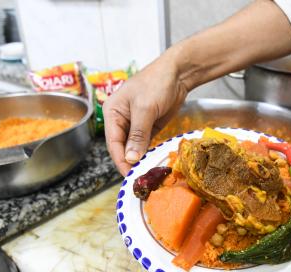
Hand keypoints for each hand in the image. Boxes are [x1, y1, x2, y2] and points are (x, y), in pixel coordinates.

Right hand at [103, 55, 188, 174]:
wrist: (178, 73)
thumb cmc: (157, 83)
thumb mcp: (145, 109)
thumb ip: (138, 135)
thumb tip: (130, 158)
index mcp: (112, 112)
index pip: (113, 142)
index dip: (120, 160)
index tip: (129, 175)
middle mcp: (121, 119)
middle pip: (122, 147)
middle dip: (129, 162)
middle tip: (139, 179)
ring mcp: (135, 124)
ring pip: (133, 148)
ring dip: (139, 160)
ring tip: (147, 175)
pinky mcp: (149, 126)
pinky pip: (145, 144)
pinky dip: (148, 153)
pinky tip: (153, 164)